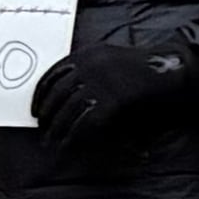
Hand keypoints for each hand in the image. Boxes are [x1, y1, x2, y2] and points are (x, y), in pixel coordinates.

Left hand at [32, 41, 195, 151]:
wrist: (164, 70)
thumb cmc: (139, 66)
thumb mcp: (108, 57)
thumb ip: (87, 67)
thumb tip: (65, 90)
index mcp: (86, 53)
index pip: (52, 74)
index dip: (39, 95)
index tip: (33, 109)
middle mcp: (89, 66)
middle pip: (57, 94)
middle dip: (46, 114)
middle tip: (41, 129)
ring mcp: (99, 83)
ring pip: (68, 110)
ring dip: (56, 129)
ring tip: (50, 142)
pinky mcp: (110, 100)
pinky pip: (84, 121)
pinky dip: (72, 135)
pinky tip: (67, 144)